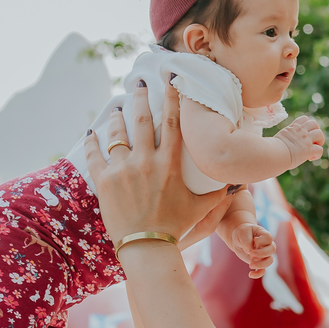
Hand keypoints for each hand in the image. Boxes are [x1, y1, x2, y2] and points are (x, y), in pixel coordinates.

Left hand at [84, 85, 230, 246]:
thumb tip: (237, 183)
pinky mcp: (104, 181)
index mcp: (169, 163)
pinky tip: (91, 131)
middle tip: (139, 84)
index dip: (172, 98)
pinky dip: (92, 141)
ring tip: (117, 108)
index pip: (172, 122)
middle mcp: (145, 161)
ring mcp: (122, 169)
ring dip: (116, 117)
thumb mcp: (200, 208)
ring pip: (116, 134)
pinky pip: (94, 154)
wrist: (147, 246)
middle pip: (140, 120)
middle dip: (140, 98)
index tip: (170, 80)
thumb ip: (218, 193)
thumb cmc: (176, 227)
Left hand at [228, 219, 276, 278]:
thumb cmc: (242, 233)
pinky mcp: (258, 262)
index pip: (268, 238)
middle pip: (272, 250)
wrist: (238, 239)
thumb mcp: (242, 233)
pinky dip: (258, 274)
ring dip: (261, 264)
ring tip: (250, 265)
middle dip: (262, 253)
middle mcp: (267, 245)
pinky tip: (250, 275)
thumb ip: (246, 240)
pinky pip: (262, 270)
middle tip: (251, 254)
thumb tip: (249, 251)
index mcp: (264, 235)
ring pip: (269, 261)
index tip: (254, 239)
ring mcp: (264, 255)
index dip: (262, 241)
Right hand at [277, 115, 324, 166]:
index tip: (303, 135)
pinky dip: (317, 155)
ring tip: (314, 148)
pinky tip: (310, 158)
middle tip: (312, 141)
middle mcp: (300, 132)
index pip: (304, 119)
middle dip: (316, 131)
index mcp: (292, 128)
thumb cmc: (270, 149)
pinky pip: (320, 150)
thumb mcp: (276, 139)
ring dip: (320, 141)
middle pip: (314, 123)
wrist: (272, 153)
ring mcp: (305, 140)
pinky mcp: (308, 149)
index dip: (307, 126)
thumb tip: (272, 145)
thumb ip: (281, 139)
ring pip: (320, 133)